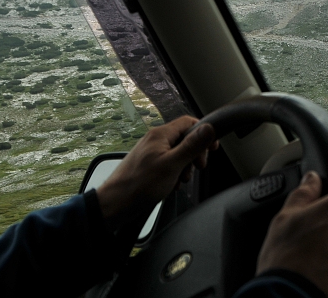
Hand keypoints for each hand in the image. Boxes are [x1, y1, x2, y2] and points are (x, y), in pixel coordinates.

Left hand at [96, 116, 217, 226]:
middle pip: (184, 138)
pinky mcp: (148, 164)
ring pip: (177, 152)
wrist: (115, 204)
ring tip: (180, 179)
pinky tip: (171, 184)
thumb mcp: (172, 165)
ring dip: (184, 165)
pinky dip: (174, 172)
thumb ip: (192, 146)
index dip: (204, 133)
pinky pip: (168, 162)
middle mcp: (155, 140)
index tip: (212, 147)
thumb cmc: (139, 185)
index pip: (189, 122)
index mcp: (160, 135)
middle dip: (194, 153)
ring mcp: (151, 152)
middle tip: (198, 167)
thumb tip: (209, 128)